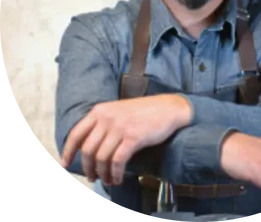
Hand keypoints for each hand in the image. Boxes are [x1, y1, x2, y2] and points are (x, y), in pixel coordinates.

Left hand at [61, 94, 191, 184]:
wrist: (168, 108)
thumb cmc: (144, 111)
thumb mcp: (118, 110)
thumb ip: (103, 122)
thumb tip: (89, 146)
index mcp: (100, 110)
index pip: (77, 133)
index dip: (68, 151)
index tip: (65, 164)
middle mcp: (107, 118)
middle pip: (88, 150)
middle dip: (88, 168)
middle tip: (92, 178)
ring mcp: (120, 127)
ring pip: (102, 158)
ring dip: (103, 174)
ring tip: (108, 181)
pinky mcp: (133, 137)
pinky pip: (117, 162)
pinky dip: (115, 174)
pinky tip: (118, 178)